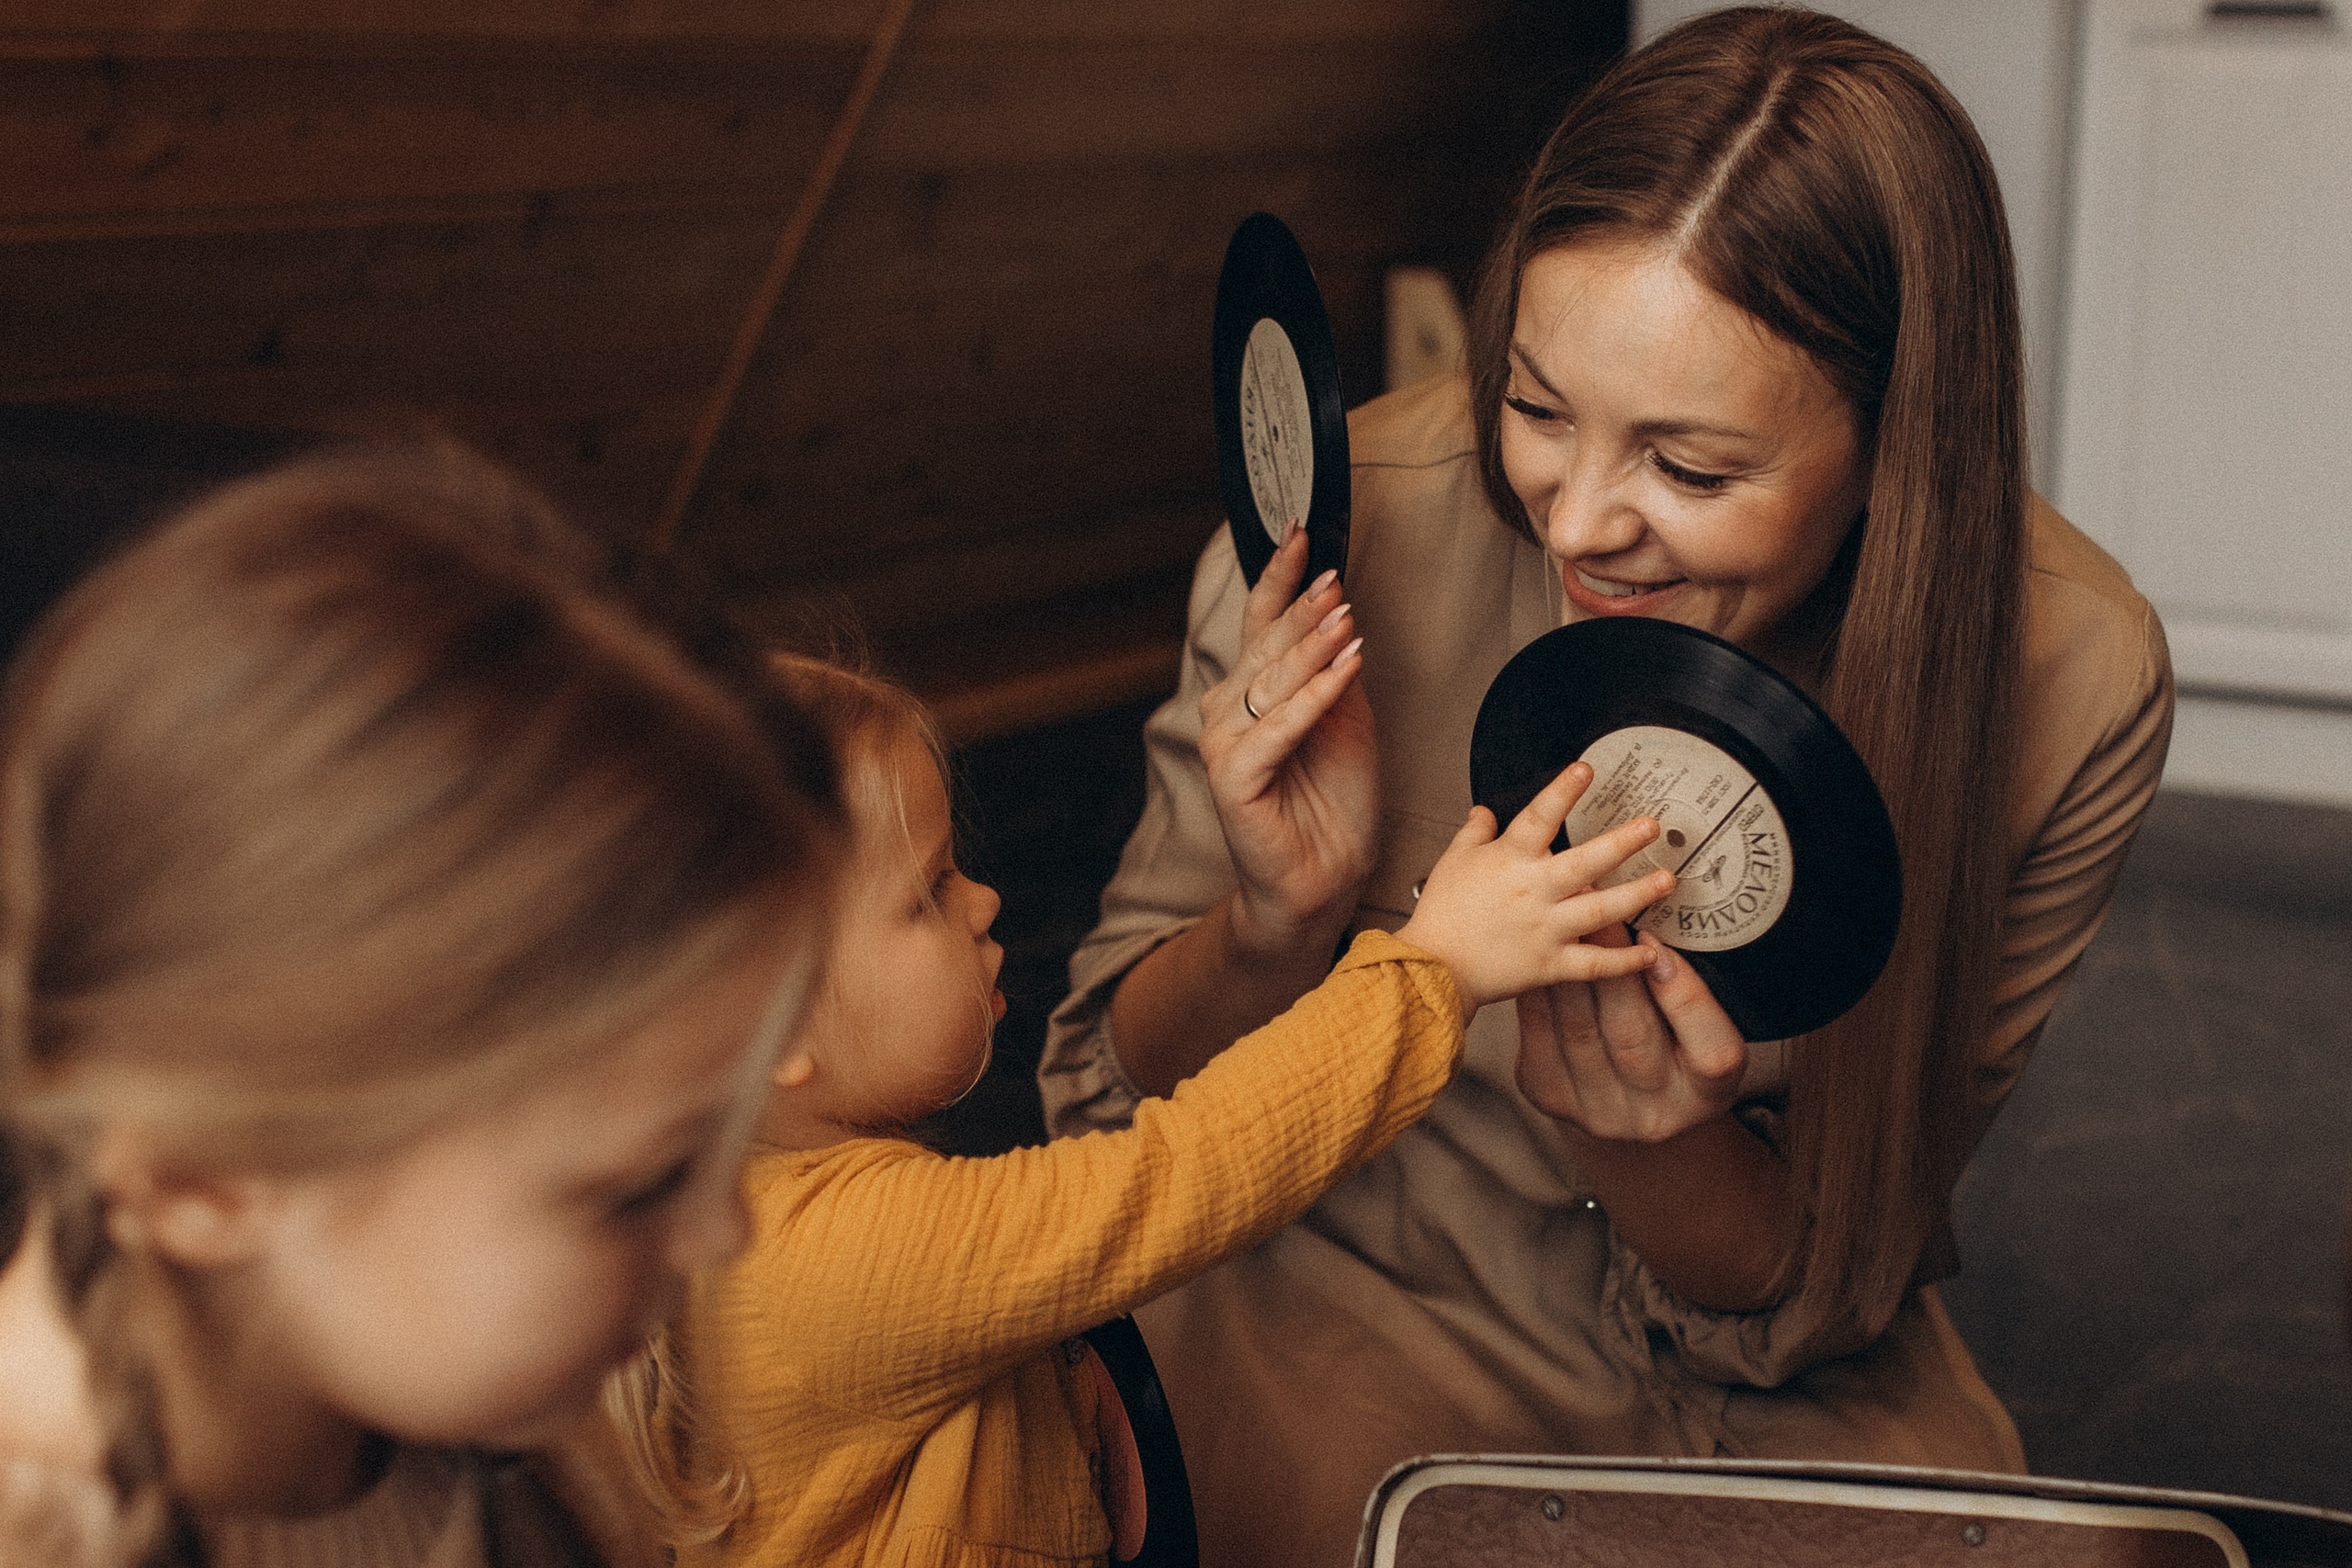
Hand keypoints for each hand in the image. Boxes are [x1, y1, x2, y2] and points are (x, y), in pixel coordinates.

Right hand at [1199, 523, 1378, 955]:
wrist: (1325, 875)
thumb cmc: (1334, 802)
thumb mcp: (1347, 719)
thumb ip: (1336, 670)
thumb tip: (1341, 611)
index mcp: (1250, 692)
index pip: (1260, 621)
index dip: (1279, 576)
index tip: (1299, 530)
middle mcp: (1227, 711)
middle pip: (1265, 645)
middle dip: (1302, 609)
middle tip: (1333, 580)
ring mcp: (1224, 744)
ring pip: (1270, 680)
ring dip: (1312, 647)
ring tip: (1347, 619)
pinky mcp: (1233, 778)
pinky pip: (1279, 726)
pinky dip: (1315, 695)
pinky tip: (1347, 667)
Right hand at [1398, 762, 1677, 1016]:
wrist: (1432, 969)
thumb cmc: (1441, 915)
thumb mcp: (1453, 861)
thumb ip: (1474, 832)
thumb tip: (1485, 811)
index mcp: (1509, 860)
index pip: (1540, 816)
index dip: (1563, 790)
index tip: (1586, 769)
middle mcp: (1533, 891)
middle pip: (1585, 862)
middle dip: (1622, 842)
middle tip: (1651, 826)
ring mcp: (1545, 928)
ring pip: (1600, 909)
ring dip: (1638, 894)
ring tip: (1667, 879)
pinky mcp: (1550, 964)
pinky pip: (1595, 963)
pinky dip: (1624, 961)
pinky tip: (1650, 953)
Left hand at [1514, 924, 1747, 1142]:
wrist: (1622, 1104)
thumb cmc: (1671, 1051)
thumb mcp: (1703, 1031)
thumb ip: (1696, 995)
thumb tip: (1664, 933)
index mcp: (1707, 1095)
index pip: (1712, 1054)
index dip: (1685, 998)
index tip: (1659, 946)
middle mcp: (1653, 1114)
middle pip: (1633, 1037)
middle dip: (1614, 966)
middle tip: (1599, 910)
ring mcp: (1596, 1110)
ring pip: (1579, 1030)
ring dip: (1569, 969)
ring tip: (1565, 921)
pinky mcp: (1549, 1094)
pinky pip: (1539, 1032)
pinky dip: (1539, 987)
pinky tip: (1539, 953)